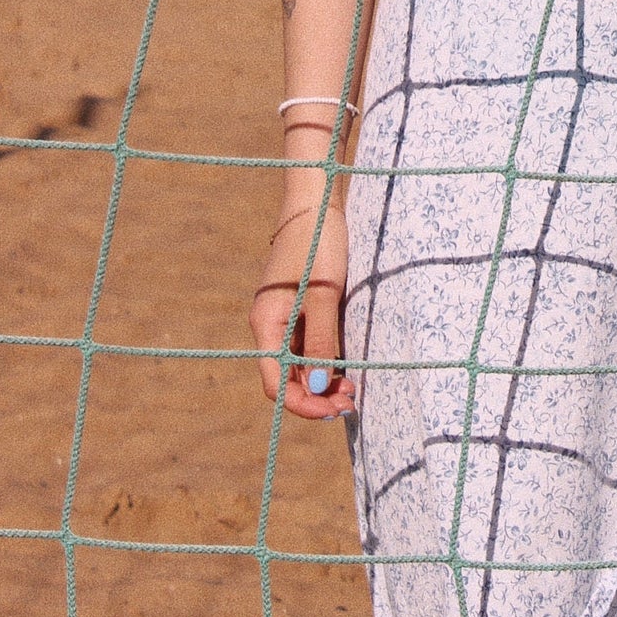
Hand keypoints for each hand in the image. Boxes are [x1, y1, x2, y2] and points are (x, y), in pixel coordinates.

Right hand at [250, 198, 355, 419]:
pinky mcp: (297, 308)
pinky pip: (305, 345)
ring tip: (351, 389)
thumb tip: (318, 387)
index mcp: (266, 323)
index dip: (303, 404)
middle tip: (350, 403)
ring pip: (297, 363)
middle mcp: (269, 325)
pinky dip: (322, 360)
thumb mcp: (324, 295)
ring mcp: (282, 317)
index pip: (276, 382)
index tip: (333, 411)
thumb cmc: (319, 246)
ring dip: (321, 381)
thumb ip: (320, 341)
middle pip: (286, 376)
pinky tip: (344, 367)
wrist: (316, 204)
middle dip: (316, 396)